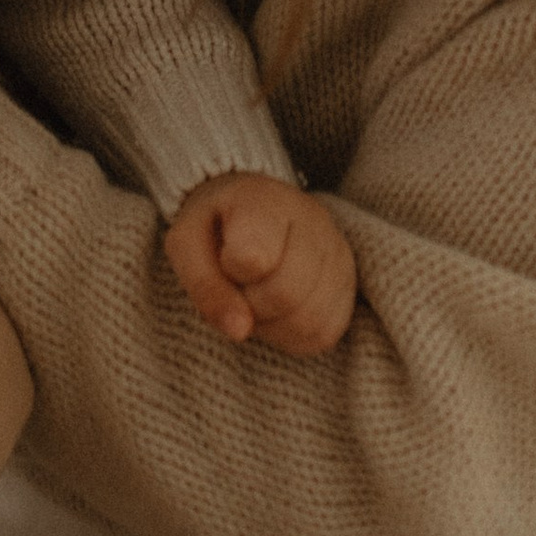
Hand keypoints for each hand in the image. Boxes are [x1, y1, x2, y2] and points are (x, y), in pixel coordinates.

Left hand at [164, 172, 358, 354]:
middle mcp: (313, 221)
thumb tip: (239, 331)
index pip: (253, 259)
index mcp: (266, 201)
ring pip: (309, 321)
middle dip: (251, 305)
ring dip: (273, 324)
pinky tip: (279, 310)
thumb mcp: (187, 244)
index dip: (230, 275)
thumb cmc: (215, 226)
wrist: (251, 208)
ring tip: (258, 297)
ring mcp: (338, 252)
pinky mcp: (349, 283)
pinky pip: (324, 332)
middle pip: (285, 295)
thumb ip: (204, 287)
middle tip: (240, 285)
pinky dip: (293, 334)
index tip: (225, 259)